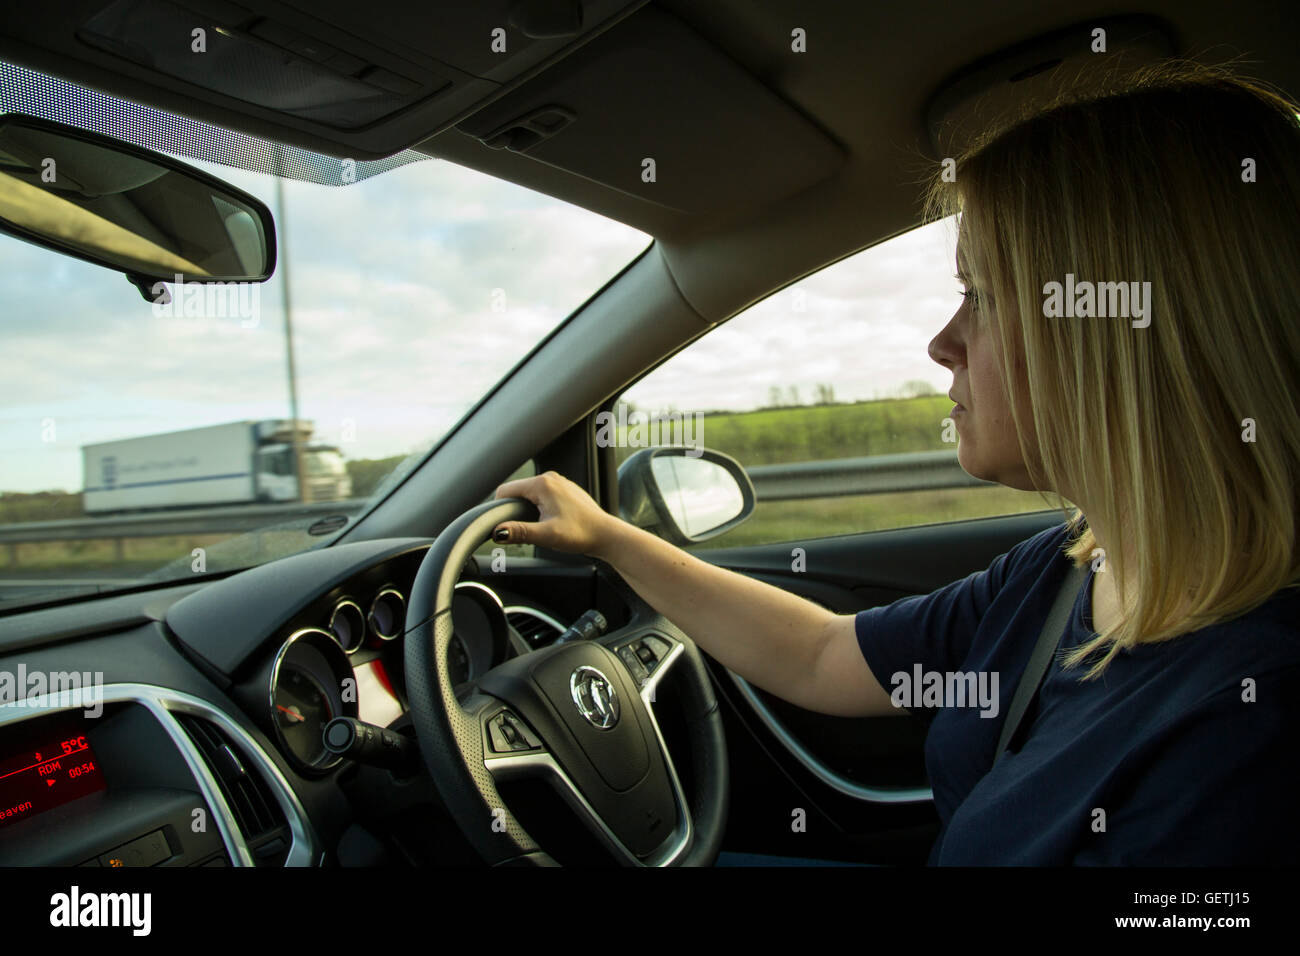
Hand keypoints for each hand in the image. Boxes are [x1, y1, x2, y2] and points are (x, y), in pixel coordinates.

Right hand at [491, 471, 621, 558]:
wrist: (606, 535)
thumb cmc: (581, 533)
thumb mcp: (546, 535)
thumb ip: (519, 532)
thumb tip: (497, 532)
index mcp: (542, 484)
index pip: (505, 490)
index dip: (499, 509)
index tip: (503, 525)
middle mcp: (550, 478)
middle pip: (517, 492)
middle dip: (515, 511)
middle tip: (525, 530)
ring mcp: (559, 483)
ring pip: (530, 494)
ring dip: (528, 510)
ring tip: (540, 527)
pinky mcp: (565, 490)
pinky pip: (543, 496)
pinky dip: (540, 508)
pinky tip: (550, 522)